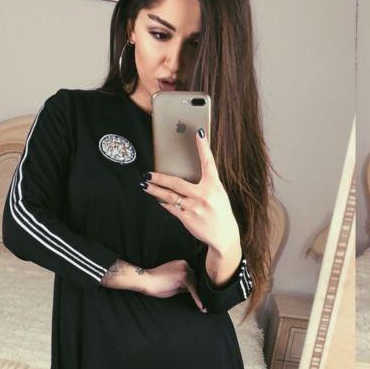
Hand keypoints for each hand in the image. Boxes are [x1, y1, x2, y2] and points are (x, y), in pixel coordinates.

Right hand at [139, 258, 205, 310]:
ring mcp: (184, 270)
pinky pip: (193, 290)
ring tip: (204, 308)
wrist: (146, 280)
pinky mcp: (183, 277)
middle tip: (205, 304)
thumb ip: (184, 285)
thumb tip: (194, 292)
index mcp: (182, 264)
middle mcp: (185, 264)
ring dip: (199, 297)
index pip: (192, 277)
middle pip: (195, 281)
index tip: (202, 297)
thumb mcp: (174, 284)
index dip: (196, 288)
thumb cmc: (157, 283)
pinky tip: (201, 307)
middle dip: (199, 292)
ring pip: (195, 286)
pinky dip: (197, 299)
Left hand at [141, 128, 241, 262]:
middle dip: (160, 177)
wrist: (224, 235)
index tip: (198, 132)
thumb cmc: (220, 211)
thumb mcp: (218, 194)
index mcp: (214, 186)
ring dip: (155, 190)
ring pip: (169, 196)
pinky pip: (171, 208)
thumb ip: (205, 182)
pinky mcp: (188, 218)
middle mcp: (204, 195)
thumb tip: (186, 171)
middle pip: (177, 182)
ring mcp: (194, 208)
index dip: (203, 146)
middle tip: (149, 173)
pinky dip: (164, 202)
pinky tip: (158, 198)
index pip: (208, 162)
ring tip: (145, 184)